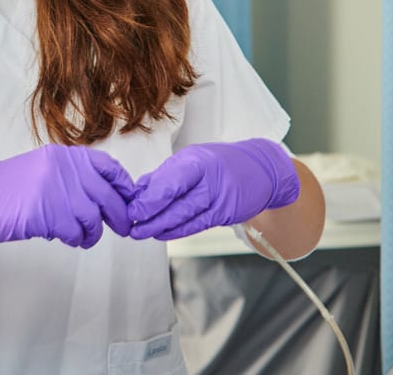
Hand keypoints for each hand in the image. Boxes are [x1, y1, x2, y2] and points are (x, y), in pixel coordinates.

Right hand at [0, 145, 135, 248]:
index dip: (124, 186)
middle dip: (119, 215)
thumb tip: (107, 196)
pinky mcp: (46, 213)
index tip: (130, 200)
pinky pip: (75, 231)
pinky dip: (77, 239)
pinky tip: (68, 237)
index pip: (108, 167)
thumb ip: (73, 176)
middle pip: (107, 195)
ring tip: (84, 237)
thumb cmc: (8, 188)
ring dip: (94, 232)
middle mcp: (63, 169)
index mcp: (64, 156)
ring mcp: (55, 190)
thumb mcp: (44, 169)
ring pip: (93, 217)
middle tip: (123, 227)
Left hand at [128, 138, 299, 240]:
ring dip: (161, 227)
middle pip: (177, 201)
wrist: (260, 170)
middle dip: (151, 216)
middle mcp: (210, 179)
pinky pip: (198, 225)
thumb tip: (137, 190)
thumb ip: (164, 175)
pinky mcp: (227, 214)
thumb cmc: (219, 163)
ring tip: (141, 232)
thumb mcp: (192, 159)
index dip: (150, 199)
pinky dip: (178, 231)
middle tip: (132, 226)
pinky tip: (163, 233)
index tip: (132, 210)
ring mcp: (220, 198)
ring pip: (186, 216)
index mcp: (197, 160)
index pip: (171, 181)